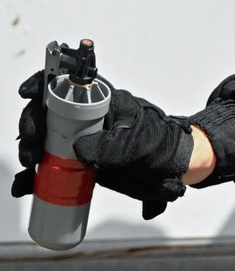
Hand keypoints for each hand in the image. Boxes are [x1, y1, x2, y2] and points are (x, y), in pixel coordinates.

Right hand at [13, 75, 193, 219]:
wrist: (172, 168)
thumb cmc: (162, 145)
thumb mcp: (140, 143)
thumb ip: (112, 145)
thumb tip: (80, 149)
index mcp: (103, 102)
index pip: (69, 84)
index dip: (45, 84)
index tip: (28, 93)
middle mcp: (86, 119)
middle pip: (47, 114)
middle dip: (32, 126)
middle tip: (33, 147)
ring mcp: (80, 141)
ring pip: (44, 140)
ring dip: (30, 151)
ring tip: (30, 166)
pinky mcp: (77, 163)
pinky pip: (50, 166)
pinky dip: (34, 175)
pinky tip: (26, 186)